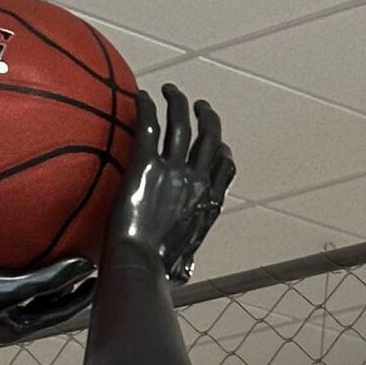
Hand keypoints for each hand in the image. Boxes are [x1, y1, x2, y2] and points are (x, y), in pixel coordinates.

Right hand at [0, 258, 95, 346]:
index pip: (58, 311)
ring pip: (17, 292)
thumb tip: (85, 266)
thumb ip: (48, 278)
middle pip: (40, 303)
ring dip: (35, 276)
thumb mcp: (8, 288)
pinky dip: (5, 265)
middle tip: (81, 267)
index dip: (81, 294)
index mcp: (14, 327)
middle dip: (62, 286)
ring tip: (47, 254)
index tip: (98, 276)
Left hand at [108, 84, 234, 281]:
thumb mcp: (182, 264)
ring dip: (179, 101)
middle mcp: (197, 182)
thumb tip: (183, 274)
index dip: (222, 150)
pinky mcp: (147, 166)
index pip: (225, 167)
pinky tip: (140, 95)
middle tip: (197, 104)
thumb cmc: (157, 271)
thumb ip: (184, 260)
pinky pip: (150, 127)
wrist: (140, 264)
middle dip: (206, 115)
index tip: (217, 143)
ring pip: (182, 124)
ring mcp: (174, 172)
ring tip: (170, 90)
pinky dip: (148, 106)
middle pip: (209, 137)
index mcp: (209, 203)